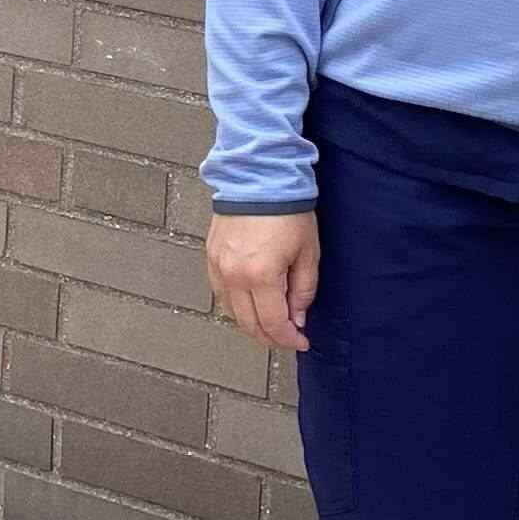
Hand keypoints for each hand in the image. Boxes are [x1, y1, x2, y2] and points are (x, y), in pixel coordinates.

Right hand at [208, 210, 320, 354]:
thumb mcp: (308, 254)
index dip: (288, 338)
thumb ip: (303, 291)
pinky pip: (221, 293)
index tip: (301, 341)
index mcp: (262, 276)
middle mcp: (235, 276)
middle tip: (287, 337)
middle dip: (270, 337)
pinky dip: (236, 305)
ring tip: (270, 322)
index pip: (273, 323)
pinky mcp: (211, 257)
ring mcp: (219, 267)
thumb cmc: (288, 212)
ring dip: (252, 323)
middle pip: (249, 323)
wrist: (259, 178)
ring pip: (232, 311)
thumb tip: (297, 318)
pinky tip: (250, 303)